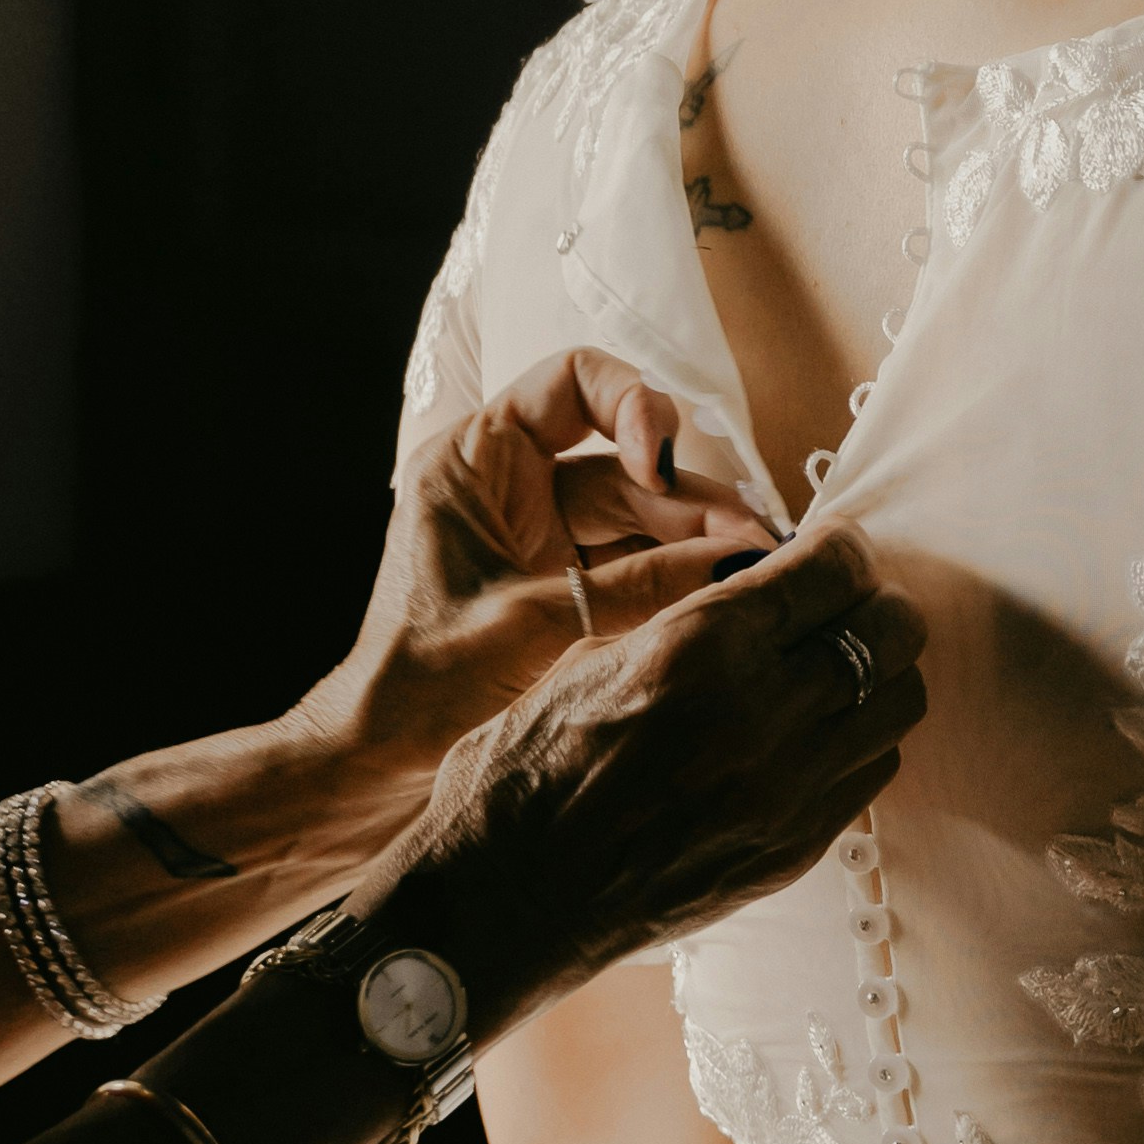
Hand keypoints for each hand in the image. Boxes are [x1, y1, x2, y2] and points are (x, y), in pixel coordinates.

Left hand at [318, 346, 775, 793]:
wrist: (382, 763)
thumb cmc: (425, 686)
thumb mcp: (537, 626)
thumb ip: (639, 588)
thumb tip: (739, 562)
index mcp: (478, 459)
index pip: (575, 381)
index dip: (634, 406)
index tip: (659, 468)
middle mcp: (515, 483)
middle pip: (628, 462)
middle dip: (694, 499)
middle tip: (756, 544)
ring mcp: (545, 534)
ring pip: (644, 515)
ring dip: (701, 540)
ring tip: (761, 571)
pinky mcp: (567, 583)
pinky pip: (640, 563)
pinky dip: (683, 578)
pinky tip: (729, 595)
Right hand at [402, 528, 925, 1027]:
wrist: (509, 899)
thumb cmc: (525, 770)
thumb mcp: (593, 657)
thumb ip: (686, 621)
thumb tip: (753, 591)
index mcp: (701, 647)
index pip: (828, 570)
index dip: (842, 548)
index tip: (834, 547)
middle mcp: (762, 713)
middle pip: (888, 631)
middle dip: (874, 601)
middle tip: (847, 599)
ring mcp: (788, 789)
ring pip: (899, 701)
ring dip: (880, 670)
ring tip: (839, 666)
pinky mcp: (795, 847)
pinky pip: (873, 771)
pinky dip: (861, 737)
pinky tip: (818, 731)